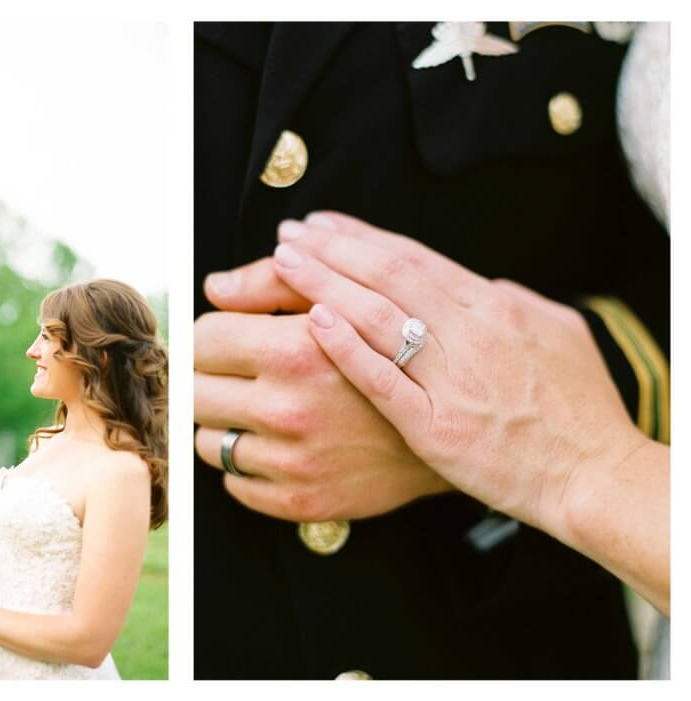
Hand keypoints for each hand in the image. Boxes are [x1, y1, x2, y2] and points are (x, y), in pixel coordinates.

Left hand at [194, 257, 451, 521]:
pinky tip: (277, 447)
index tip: (227, 343)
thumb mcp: (339, 300)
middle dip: (210, 380)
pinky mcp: (299, 500)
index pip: (202, 340)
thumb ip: (272, 283)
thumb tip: (213, 288)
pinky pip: (234, 485)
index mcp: (293, 352)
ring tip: (261, 412)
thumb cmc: (386, 357)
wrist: (443, 429)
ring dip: (226, 425)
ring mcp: (292, 462)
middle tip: (239, 377)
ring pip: (207, 441)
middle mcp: (287, 410)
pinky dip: (246, 467)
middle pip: (194, 392)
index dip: (212, 338)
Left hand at [270, 211, 647, 532]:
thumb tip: (483, 284)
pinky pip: (383, 380)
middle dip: (332, 248)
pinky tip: (313, 322)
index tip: (321, 223)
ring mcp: (452, 379)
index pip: (414, 258)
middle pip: (388, 275)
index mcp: (495, 307)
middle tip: (288, 231)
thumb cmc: (579, 407)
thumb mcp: (557, 332)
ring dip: (325, 282)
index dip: (361, 237)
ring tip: (282, 261)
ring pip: (378, 315)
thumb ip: (511, 304)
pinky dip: (348, 347)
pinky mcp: (437, 427)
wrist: (595, 473)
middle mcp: (471, 333)